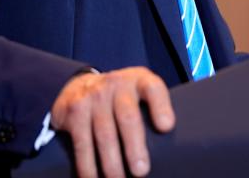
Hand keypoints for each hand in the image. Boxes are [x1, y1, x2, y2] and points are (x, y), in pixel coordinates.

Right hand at [50, 66, 174, 176]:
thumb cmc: (121, 98)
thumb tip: (173, 150)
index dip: (160, 106)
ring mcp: (94, 96)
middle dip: (135, 146)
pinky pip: (82, 143)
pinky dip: (87, 165)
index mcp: (139, 80)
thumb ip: (152, 112)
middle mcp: (116, 84)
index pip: (153, 88)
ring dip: (112, 162)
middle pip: (128, 116)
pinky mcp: (75, 110)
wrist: (79, 85)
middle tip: (141, 171)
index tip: (166, 127)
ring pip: (105, 134)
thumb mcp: (138, 94)